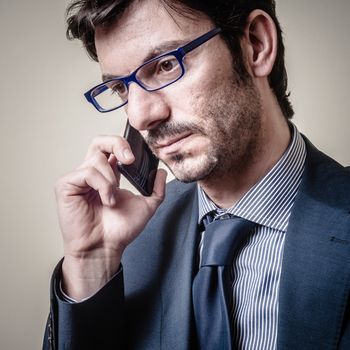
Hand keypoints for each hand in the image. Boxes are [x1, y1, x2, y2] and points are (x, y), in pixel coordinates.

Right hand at [55, 135, 166, 299]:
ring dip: (111, 180)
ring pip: (97, 159)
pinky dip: (101, 186)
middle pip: (99, 141)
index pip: (111, 147)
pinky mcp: (66, 186)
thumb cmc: (120, 230)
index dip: (123, 144)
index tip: (136, 157)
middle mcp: (92, 173)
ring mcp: (78, 179)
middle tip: (129, 159)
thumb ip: (156, 189)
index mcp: (108, 174)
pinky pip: (87, 172)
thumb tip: (161, 172)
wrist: (105, 249)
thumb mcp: (146, 207)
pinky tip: (105, 201)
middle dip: (117, 144)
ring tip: (112, 199)